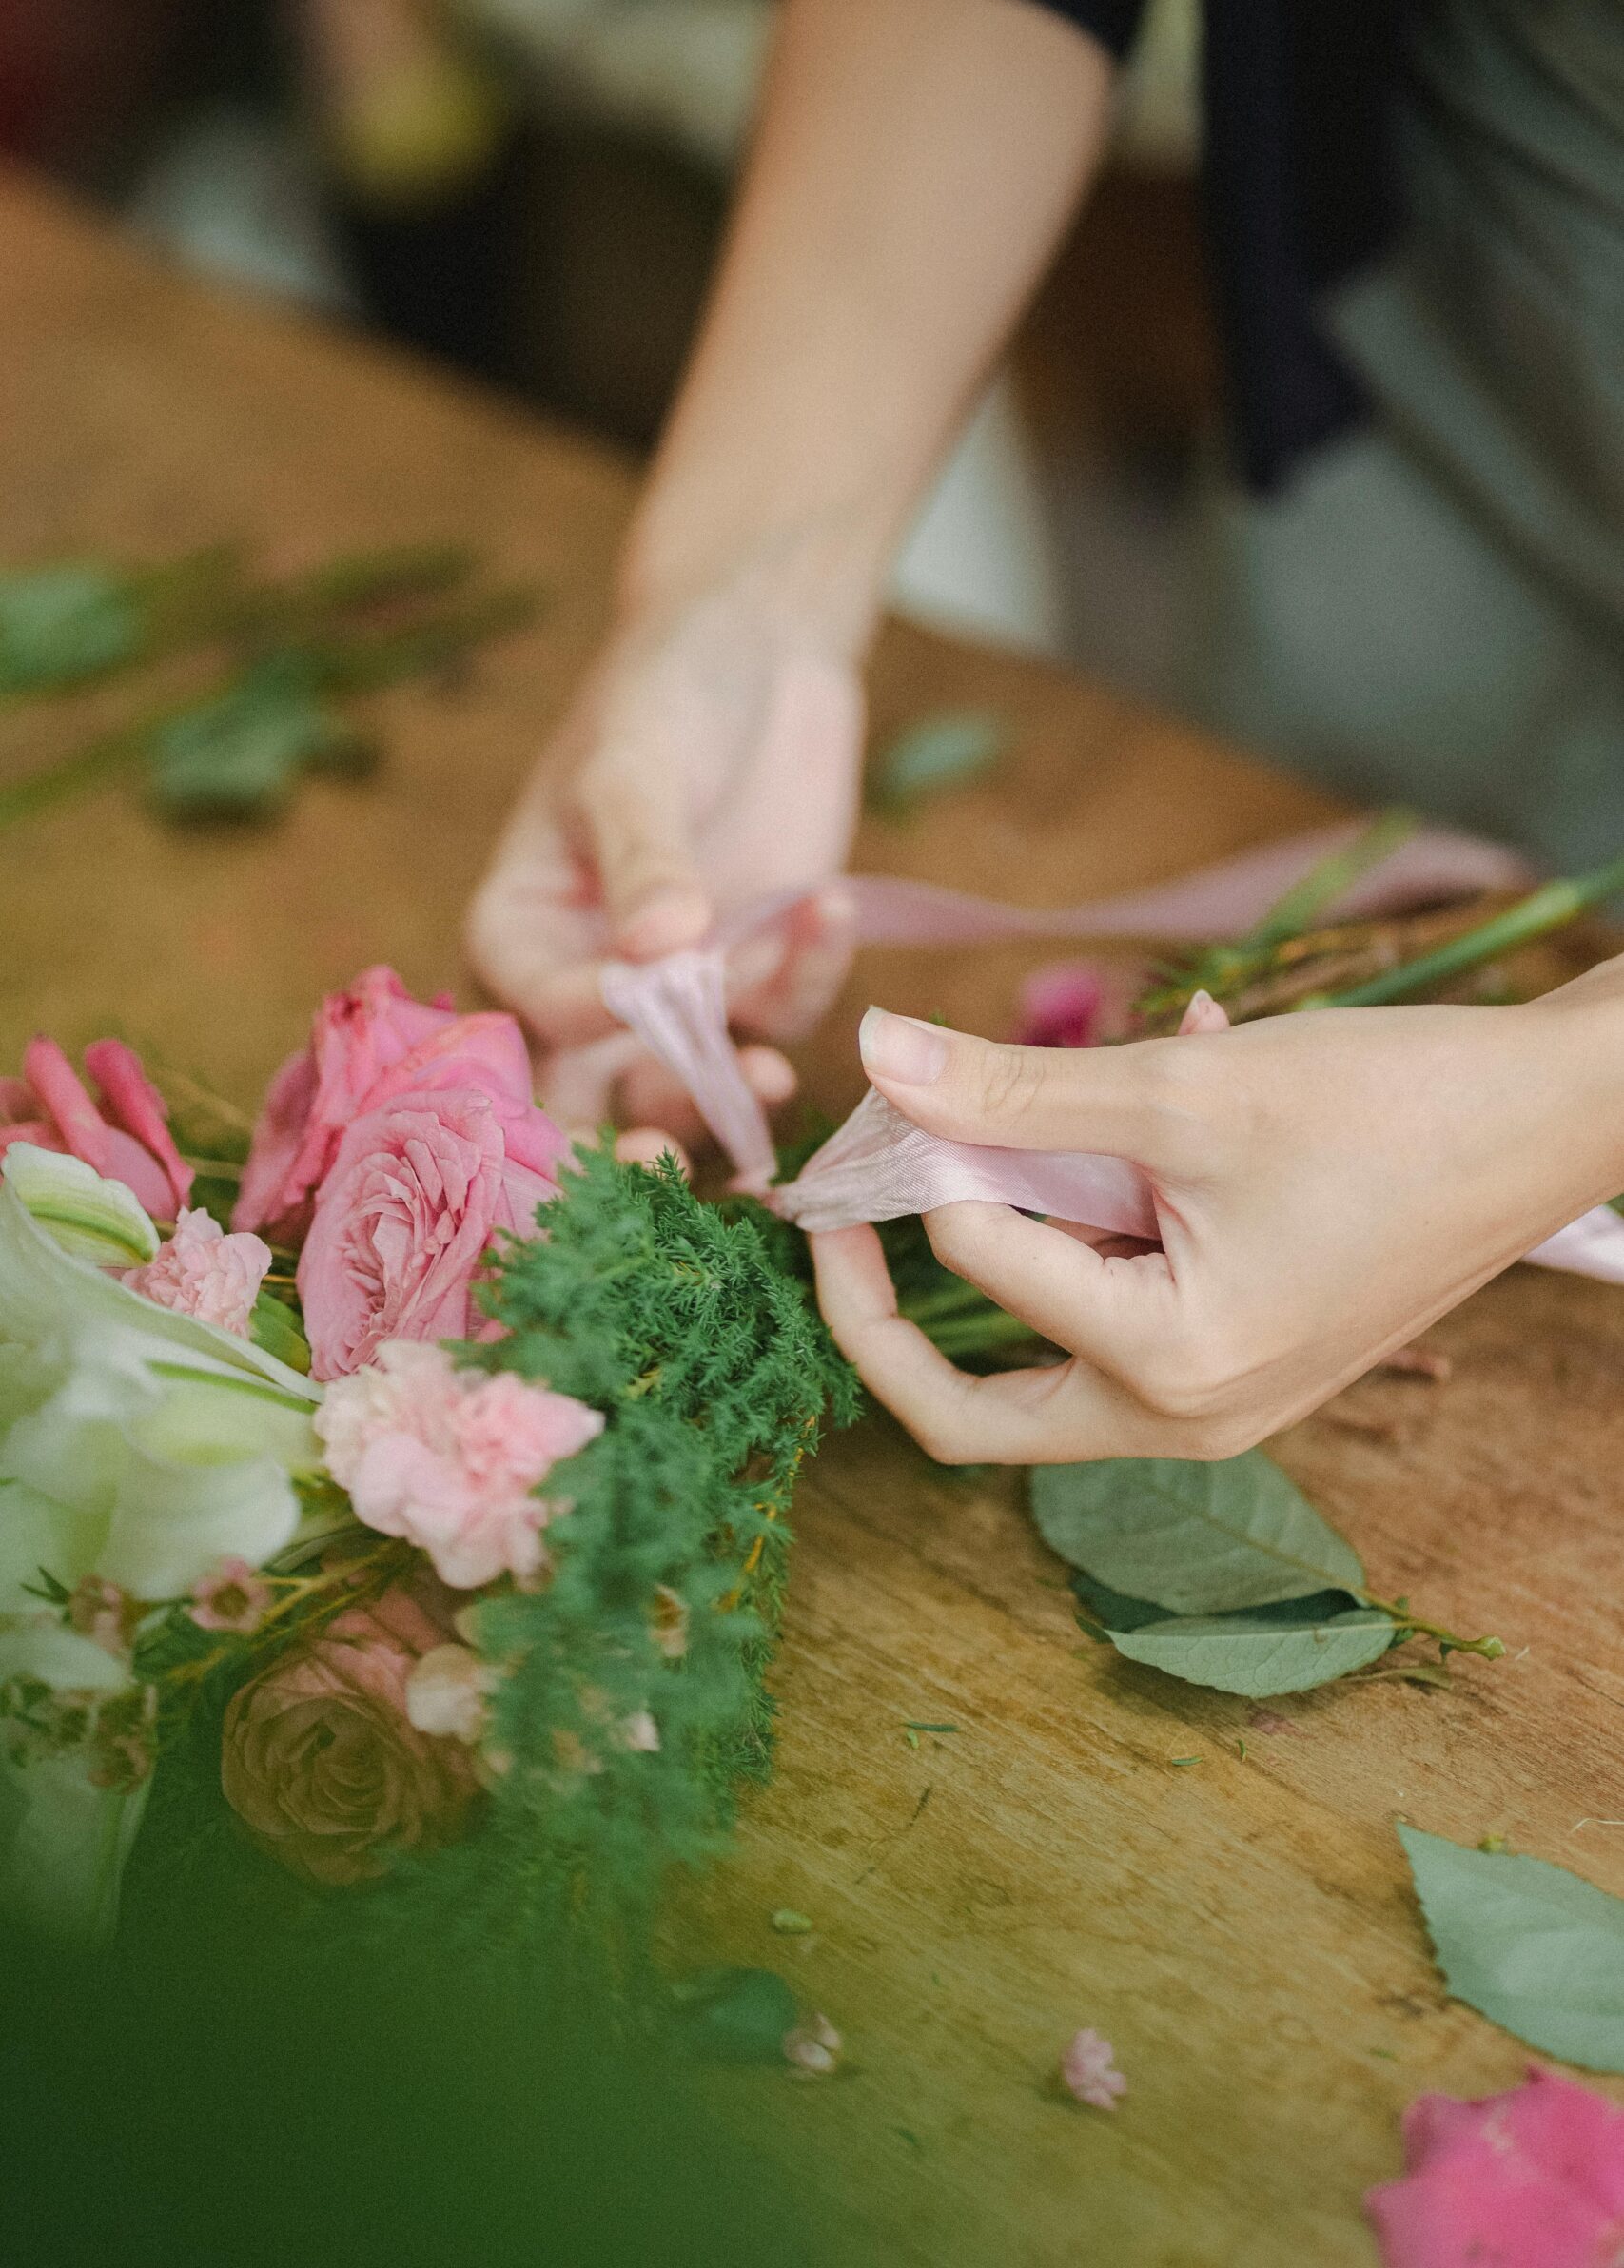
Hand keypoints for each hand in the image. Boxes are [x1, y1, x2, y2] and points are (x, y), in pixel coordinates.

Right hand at [466, 595, 864, 1151]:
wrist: (761, 649)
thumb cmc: (665, 690)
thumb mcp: (636, 761)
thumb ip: (643, 857)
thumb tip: (654, 950)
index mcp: (521, 933)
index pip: (534, 1013)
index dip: (582, 1022)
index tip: (640, 998)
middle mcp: (589, 981)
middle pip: (596, 1094)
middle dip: (634, 1137)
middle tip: (671, 1165)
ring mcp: (681, 990)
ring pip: (693, 1086)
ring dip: (728, 1095)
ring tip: (772, 1074)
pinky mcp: (760, 977)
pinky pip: (780, 1018)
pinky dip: (808, 984)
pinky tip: (829, 909)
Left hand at [811, 978, 1623, 1463]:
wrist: (1553, 1118)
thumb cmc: (1391, 1105)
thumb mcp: (1184, 1088)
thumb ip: (1014, 1088)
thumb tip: (877, 1053)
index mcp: (1167, 1370)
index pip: (977, 1270)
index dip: (922, 1165)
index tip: (905, 1083)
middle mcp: (1184, 1418)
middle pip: (968, 1413)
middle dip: (886, 1312)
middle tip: (842, 1214)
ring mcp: (1216, 1401)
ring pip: (1041, 1359)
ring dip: (1003, 1245)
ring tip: (998, 1127)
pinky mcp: (1239, 1358)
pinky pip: (1119, 1310)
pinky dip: (1093, 1223)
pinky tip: (1138, 1097)